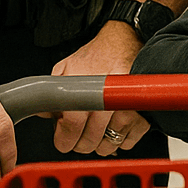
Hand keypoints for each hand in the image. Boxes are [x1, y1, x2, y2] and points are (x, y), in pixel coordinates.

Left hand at [51, 21, 151, 154]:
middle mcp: (107, 95)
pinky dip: (120, 141)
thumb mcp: (67, 67)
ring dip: (100, 145)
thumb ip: (53, 91)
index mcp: (84, 85)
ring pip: (109, 144)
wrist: (125, 41)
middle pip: (91, 140)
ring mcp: (127, 104)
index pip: (73, 125)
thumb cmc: (97, 55)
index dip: (65, 139)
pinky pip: (129, 141)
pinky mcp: (143, 110)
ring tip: (97, 132)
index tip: (64, 140)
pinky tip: (114, 128)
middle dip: (81, 144)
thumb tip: (44, 114)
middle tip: (79, 136)